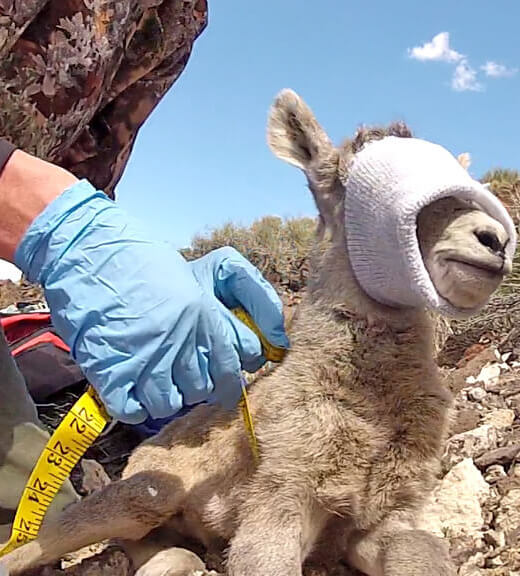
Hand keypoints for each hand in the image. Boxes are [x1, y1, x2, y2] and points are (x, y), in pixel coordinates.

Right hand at [15, 180, 287, 422]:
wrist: (93, 255)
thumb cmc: (156, 262)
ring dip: (171, 394)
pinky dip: (139, 405)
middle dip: (205, 382)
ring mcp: (146, 361)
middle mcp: (182, 341)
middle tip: (189, 367)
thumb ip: (254, 295)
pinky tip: (136, 385)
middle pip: (211, 388)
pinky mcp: (113, 374)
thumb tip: (280, 338)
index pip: (242, 362)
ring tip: (162, 374)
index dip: (236, 364)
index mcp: (207, 314)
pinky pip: (137, 411)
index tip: (224, 363)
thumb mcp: (214, 266)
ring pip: (175, 403)